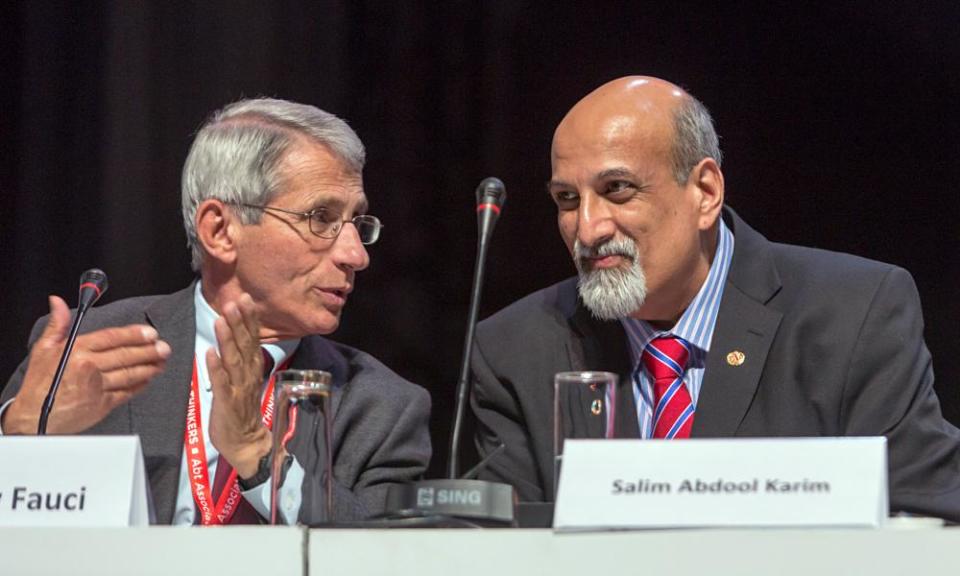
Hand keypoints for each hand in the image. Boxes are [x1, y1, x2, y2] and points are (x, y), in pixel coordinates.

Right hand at [2, 296, 170, 434]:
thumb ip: (58, 324)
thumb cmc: (40, 384)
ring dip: (149, 367)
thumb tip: (58, 302)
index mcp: (77, 351)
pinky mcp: (102, 405)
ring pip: (130, 374)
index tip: (150, 332)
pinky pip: (126, 393)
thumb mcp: (43, 349)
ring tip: (162, 361)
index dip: (134, 334)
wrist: (33, 418)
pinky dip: (139, 385)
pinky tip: (148, 379)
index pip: (112, 338)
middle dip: (149, 350)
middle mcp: (89, 367)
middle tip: (164, 347)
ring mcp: (97, 387)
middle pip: (126, 355)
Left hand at [206, 293, 270, 478]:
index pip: (252, 338)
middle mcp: (248, 374)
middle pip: (244, 344)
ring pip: (233, 359)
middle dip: (239, 322)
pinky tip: (209, 352)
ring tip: (222, 319)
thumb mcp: (245, 379)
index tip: (246, 298)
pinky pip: (221, 383)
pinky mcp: (227, 402)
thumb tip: (238, 335)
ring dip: (227, 338)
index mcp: (252, 368)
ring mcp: (238, 388)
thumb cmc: (241, 410)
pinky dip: (215, 367)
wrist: (246, 443)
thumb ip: (242, 358)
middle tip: (235, 301)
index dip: (249, 319)